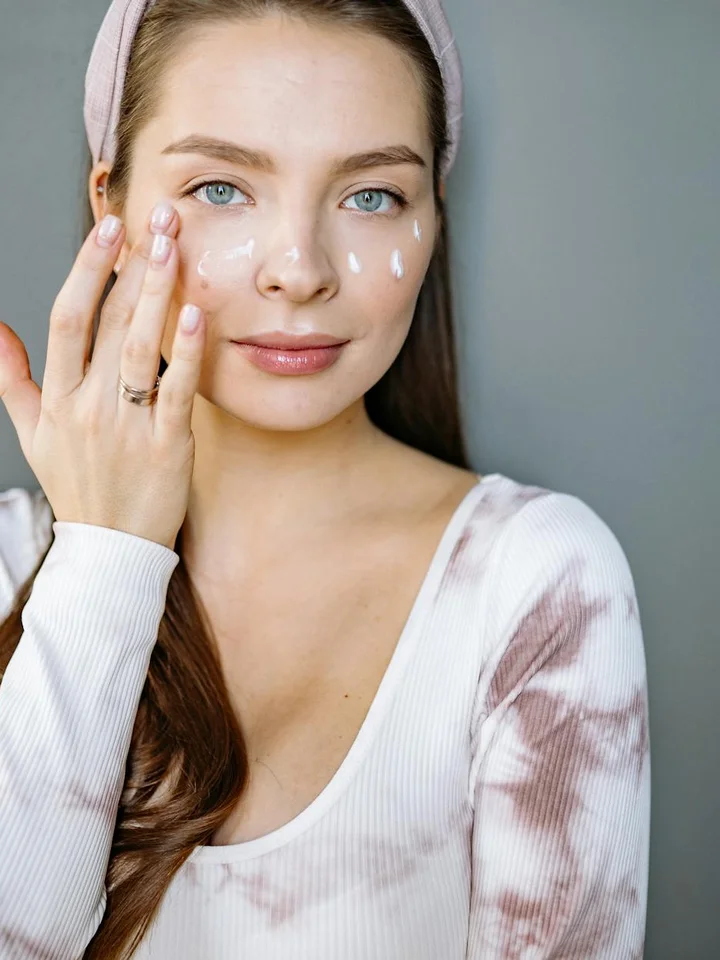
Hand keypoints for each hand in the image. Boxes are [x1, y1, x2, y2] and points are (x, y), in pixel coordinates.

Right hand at [0, 204, 205, 550]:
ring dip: (158, 295)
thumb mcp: (32, 433)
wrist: (111, 548)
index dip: (87, 271)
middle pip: (110, 324)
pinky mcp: (168, 447)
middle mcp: (89, 407)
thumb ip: (13, 379)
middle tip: (158, 220)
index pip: (68, 321)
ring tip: (176, 249)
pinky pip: (177, 393)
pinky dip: (187, 354)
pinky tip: (197, 316)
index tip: (107, 230)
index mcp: (58, 399)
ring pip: (142, 350)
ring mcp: (129, 427)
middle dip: (133, 267)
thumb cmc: (77, 486)